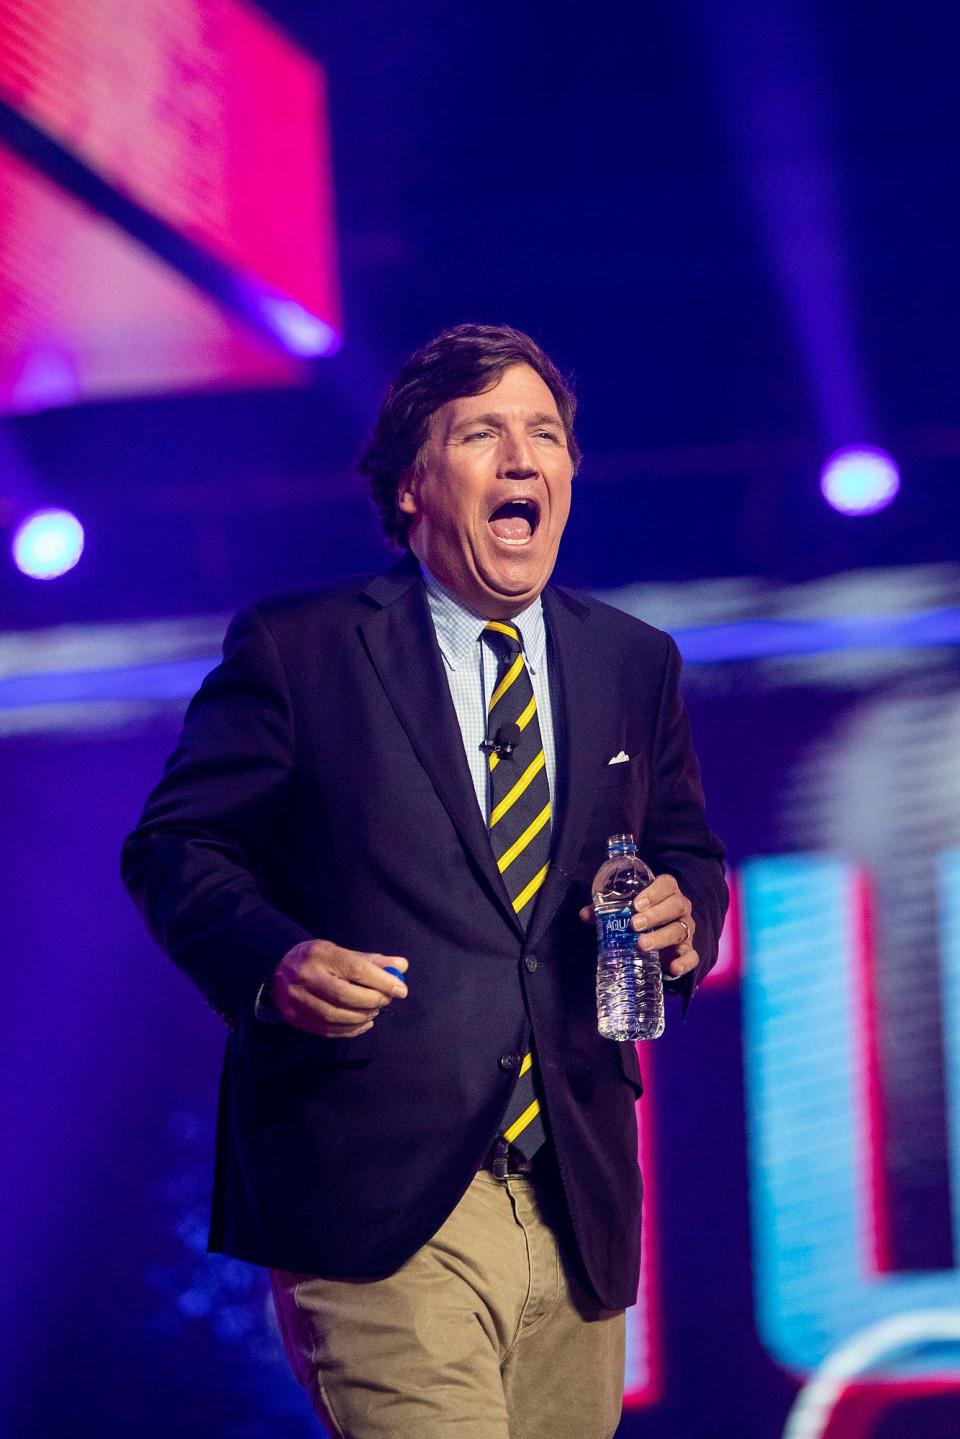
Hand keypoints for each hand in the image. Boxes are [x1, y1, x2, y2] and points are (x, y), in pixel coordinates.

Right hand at [269, 939, 408, 1037]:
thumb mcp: (341, 952)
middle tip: (386, 1001)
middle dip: (372, 1001)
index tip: (400, 990)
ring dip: (362, 1017)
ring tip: (374, 1011)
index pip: (355, 969)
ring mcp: (297, 1000)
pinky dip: (350, 1030)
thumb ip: (372, 961)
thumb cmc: (317, 960)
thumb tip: (401, 966)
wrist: (278, 971)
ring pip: (335, 1015)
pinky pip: (327, 1030)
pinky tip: (363, 1024)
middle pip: (344, 995)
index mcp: (320, 954)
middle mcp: (306, 976)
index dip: (381, 981)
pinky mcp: (295, 1018)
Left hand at [580, 873, 697, 979]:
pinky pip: (692, 956)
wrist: (659, 937)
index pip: (667, 884)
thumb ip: (606, 909)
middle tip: (634, 924)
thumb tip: (585, 914)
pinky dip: (685, 962)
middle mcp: (679, 908)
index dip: (654, 892)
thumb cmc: (640, 916)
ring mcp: (686, 929)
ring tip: (641, 944)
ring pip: (680, 930)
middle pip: (676, 906)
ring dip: (661, 937)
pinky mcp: (687, 950)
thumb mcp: (624, 910)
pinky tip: (673, 968)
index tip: (637, 903)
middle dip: (655, 915)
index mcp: (666, 892)